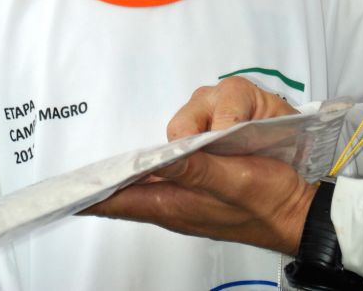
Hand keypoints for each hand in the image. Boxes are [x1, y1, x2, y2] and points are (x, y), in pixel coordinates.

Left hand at [86, 78, 309, 254]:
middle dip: (118, 171)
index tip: (63, 193)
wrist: (298, 211)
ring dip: (150, 158)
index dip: (91, 197)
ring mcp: (187, 195)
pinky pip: (173, 169)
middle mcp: (174, 201)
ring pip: (152, 172)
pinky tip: (173, 150)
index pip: (120, 202)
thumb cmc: (267, 200)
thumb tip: (159, 157)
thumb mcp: (232, 181)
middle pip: (130, 186)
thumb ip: (196, 169)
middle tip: (96, 166)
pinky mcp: (202, 185)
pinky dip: (167, 159)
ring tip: (154, 150)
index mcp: (174, 205)